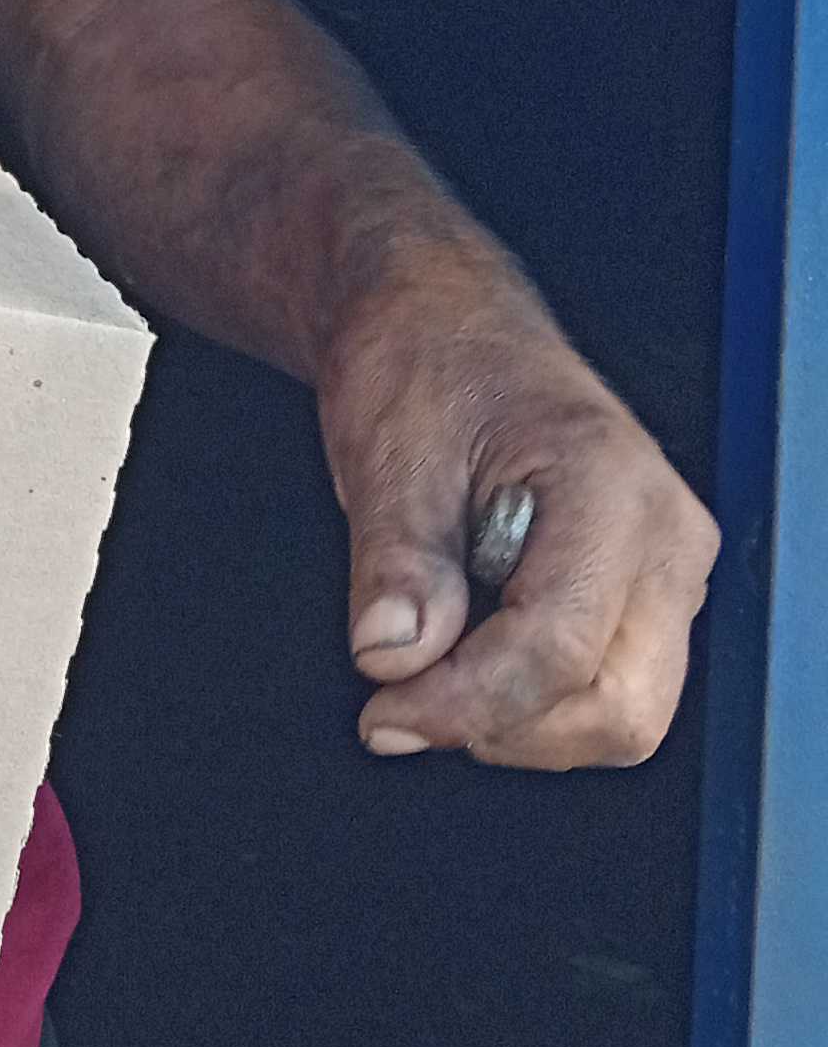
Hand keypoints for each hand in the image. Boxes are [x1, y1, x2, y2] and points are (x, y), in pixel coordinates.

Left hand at [321, 250, 717, 769]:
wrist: (444, 320)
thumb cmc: (424, 364)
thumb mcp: (389, 452)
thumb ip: (397, 561)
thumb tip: (392, 656)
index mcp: (612, 484)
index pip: (559, 649)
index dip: (463, 703)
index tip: (378, 711)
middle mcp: (668, 537)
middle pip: (616, 713)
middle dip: (501, 725)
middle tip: (398, 698)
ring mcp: (667, 573)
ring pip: (619, 720)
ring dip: (515, 721)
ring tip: (431, 657)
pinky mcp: (645, 598)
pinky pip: (604, 694)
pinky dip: (528, 704)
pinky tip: (464, 652)